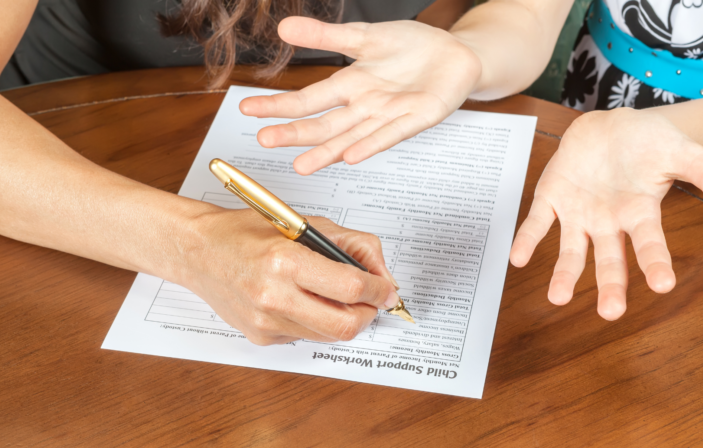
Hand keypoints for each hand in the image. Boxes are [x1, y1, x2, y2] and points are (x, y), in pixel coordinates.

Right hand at [182, 209, 399, 344]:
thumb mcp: (304, 224)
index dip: (380, 290)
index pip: (352, 287)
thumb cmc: (246, 233)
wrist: (198, 251)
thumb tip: (382, 275)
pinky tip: (303, 300)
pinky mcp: (260, 337)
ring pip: (328, 335)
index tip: (387, 289)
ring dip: (344, 319)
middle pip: (345, 325)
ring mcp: (266, 322)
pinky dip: (315, 321)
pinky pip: (305, 337)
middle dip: (369, 314)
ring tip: (338, 297)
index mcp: (286, 261)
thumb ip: (351, 246)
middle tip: (371, 300)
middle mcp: (274, 296)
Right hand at [239, 17, 480, 174]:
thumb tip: (284, 27)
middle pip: (324, 124)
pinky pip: (391, 133)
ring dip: (326, 151)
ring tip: (301, 166)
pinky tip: (352, 155)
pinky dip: (371, 144)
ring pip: (351, 136)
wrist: (455, 54)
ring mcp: (389, 115)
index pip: (308, 99)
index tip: (247, 108)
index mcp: (351, 85)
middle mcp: (365, 105)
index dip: (278, 104)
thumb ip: (326, 35)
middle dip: (294, 133)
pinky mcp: (417, 118)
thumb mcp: (365, 36)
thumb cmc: (411, 47)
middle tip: (265, 141)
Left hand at [510, 108, 702, 319]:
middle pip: (610, 260)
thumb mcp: (680, 152)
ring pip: (571, 250)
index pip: (650, 245)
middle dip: (610, 285)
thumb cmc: (648, 142)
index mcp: (640, 215)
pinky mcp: (551, 199)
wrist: (609, 125)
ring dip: (565, 274)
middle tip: (611, 312)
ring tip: (558, 297)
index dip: (655, 264)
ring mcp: (578, 214)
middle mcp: (608, 223)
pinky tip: (517, 258)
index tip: (663, 285)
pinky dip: (527, 239)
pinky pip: (537, 223)